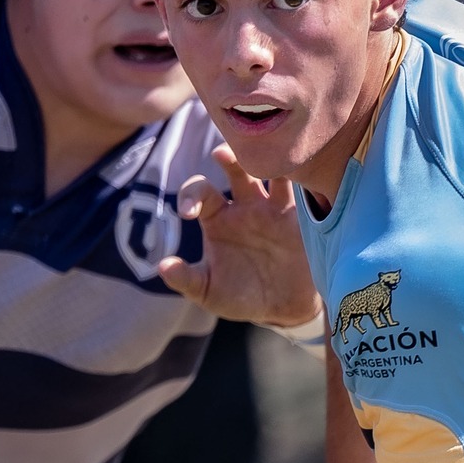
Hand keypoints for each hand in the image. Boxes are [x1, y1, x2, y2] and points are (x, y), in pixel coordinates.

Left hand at [158, 143, 319, 325]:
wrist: (284, 310)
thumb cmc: (241, 298)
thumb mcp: (210, 292)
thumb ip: (187, 279)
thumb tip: (163, 267)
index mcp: (216, 217)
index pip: (198, 190)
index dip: (190, 195)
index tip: (188, 213)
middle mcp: (243, 204)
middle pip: (234, 166)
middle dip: (228, 157)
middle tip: (220, 155)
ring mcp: (272, 207)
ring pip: (268, 170)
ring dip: (264, 159)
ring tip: (262, 152)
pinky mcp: (298, 217)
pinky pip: (301, 190)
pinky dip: (298, 176)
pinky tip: (295, 169)